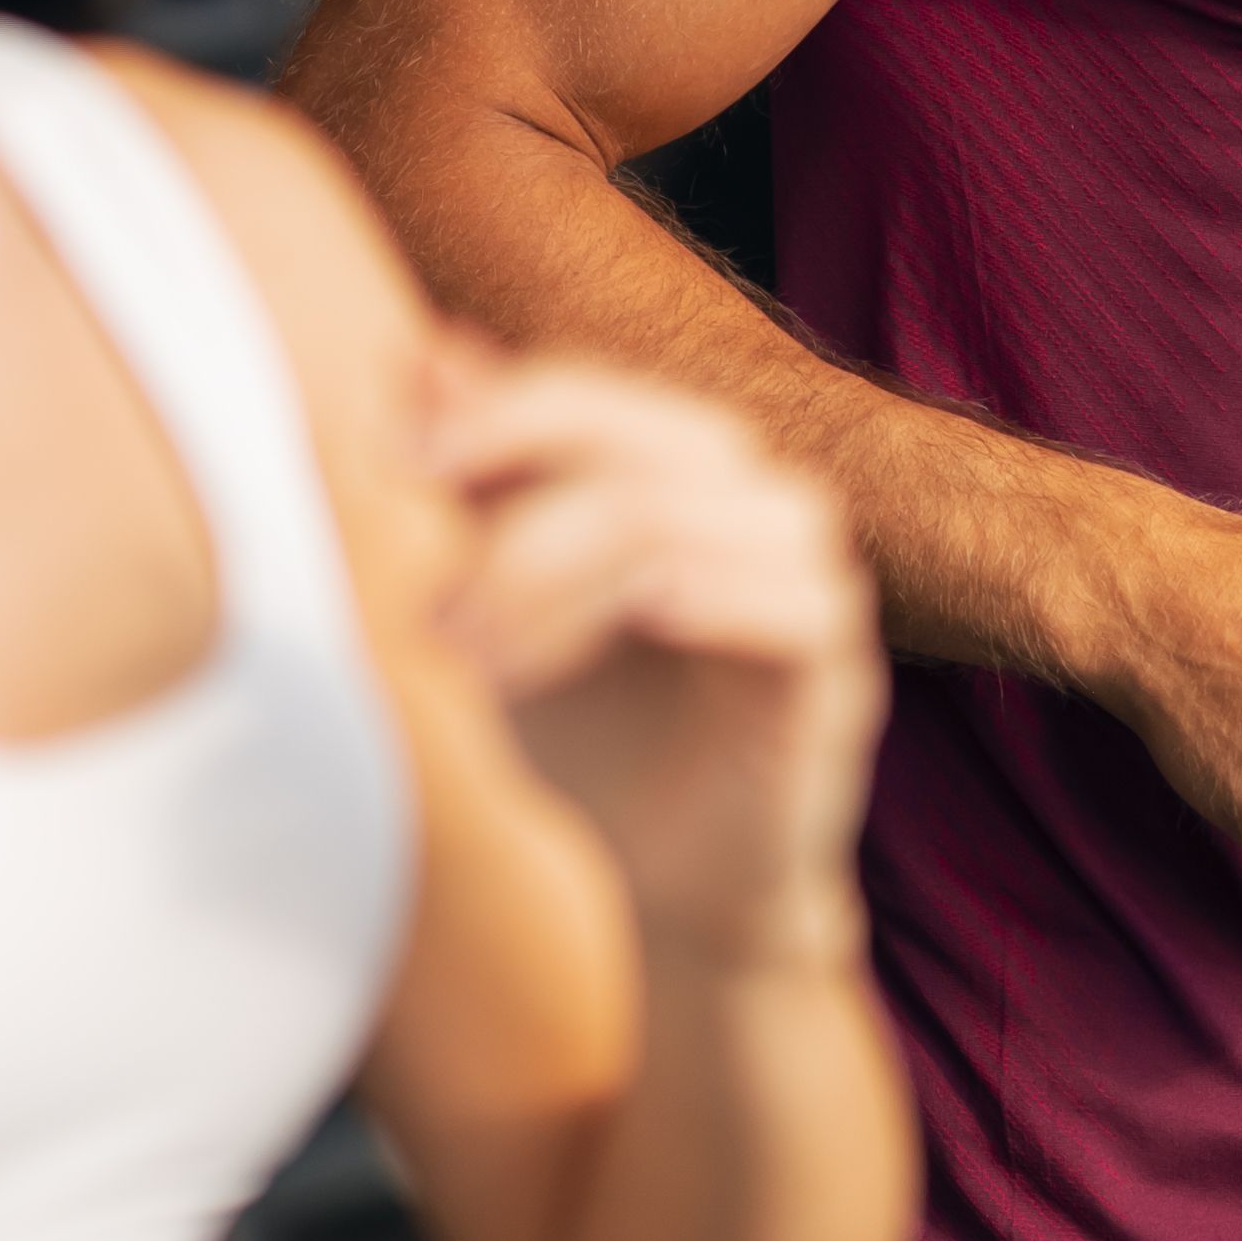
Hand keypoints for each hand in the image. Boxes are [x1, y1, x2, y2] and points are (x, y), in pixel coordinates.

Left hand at [423, 343, 885, 974]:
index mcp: (676, 472)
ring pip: (709, 515)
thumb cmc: (586, 735)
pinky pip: (800, 603)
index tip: (403, 470)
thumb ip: (474, 486)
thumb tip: (418, 354)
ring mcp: (807, 583)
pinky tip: (640, 619)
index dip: (502, 415)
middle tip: (432, 611)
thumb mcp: (500, 606)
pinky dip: (718, 597)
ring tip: (485, 665)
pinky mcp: (838, 675)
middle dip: (523, 516)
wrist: (666, 886)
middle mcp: (754, 504)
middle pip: (654, 442)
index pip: (595, 394)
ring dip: (574, 579)